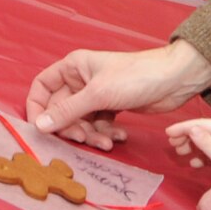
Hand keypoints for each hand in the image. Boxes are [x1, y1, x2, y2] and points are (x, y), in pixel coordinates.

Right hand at [25, 42, 210, 148]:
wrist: (174, 81)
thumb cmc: (135, 77)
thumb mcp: (98, 95)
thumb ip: (67, 111)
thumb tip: (39, 126)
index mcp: (72, 68)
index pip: (42, 87)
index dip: (37, 107)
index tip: (40, 129)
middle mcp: (80, 81)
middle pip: (61, 110)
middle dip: (72, 127)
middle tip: (83, 138)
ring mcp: (96, 96)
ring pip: (80, 122)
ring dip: (91, 135)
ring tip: (107, 142)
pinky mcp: (111, 108)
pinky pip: (98, 126)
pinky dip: (105, 134)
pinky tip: (119, 136)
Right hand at [166, 117, 210, 175]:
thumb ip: (209, 144)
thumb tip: (192, 129)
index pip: (203, 124)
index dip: (184, 126)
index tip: (168, 132)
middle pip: (202, 131)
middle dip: (186, 136)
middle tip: (171, 143)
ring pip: (204, 142)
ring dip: (190, 146)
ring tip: (179, 153)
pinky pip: (209, 153)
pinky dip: (199, 157)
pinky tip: (193, 164)